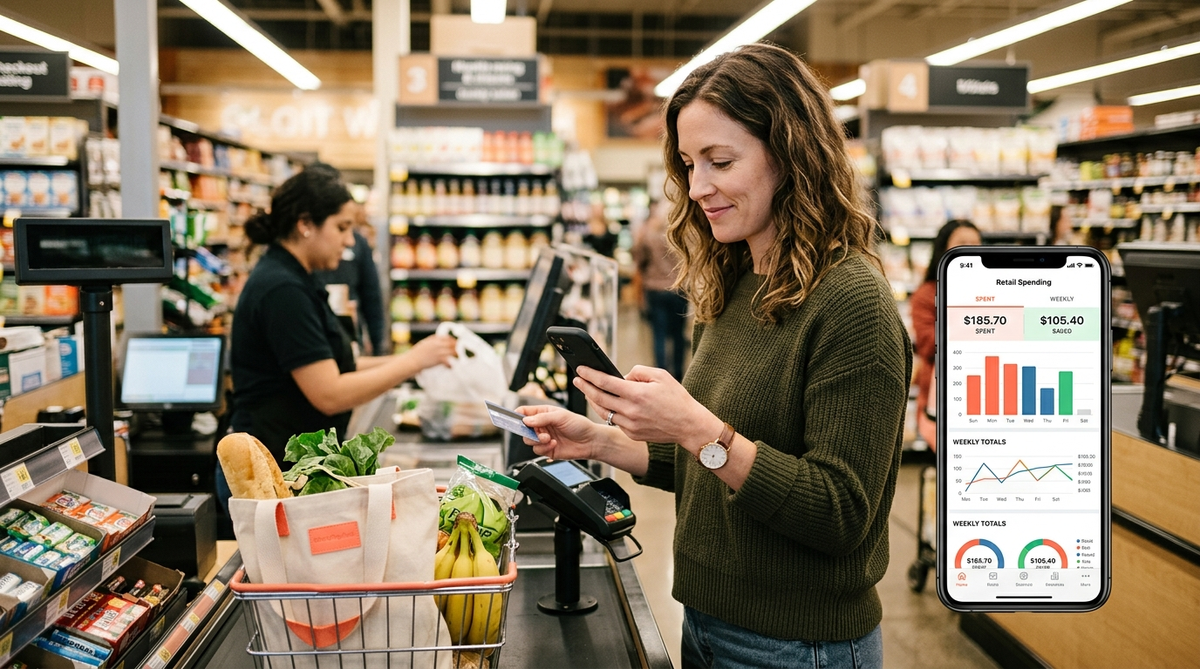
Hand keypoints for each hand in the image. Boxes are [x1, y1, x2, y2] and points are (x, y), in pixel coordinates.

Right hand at [405, 334, 456, 369]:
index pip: (448, 338)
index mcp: (434, 339)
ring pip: (453, 352)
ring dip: (455, 356)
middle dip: (456, 348)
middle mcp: (438, 344)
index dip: (453, 341)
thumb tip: (440, 340)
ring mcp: (439, 351)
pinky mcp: (438, 359)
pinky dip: (450, 364)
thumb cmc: (416, 353)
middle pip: (452, 344)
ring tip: (455, 360)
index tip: (455, 345)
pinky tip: (449, 367)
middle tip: (458, 354)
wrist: (412, 360)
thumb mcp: (424, 343)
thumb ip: (432, 341)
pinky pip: (448, 361)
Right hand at [516, 405, 602, 460]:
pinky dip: (544, 448)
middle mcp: (541, 425)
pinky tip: (554, 444)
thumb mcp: (561, 416)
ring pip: (528, 441)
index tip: (514, 419)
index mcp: (543, 413)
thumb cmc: (579, 425)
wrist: (590, 442)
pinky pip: (537, 450)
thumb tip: (526, 420)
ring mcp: (543, 438)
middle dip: (528, 432)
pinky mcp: (547, 449)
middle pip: (523, 429)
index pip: (524, 412)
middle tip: (537, 432)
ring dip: (537, 440)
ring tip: (549, 439)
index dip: (517, 415)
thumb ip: (542, 418)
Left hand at [573, 365, 721, 452]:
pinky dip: (609, 412)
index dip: (590, 374)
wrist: (688, 425)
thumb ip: (638, 372)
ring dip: (593, 401)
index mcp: (637, 394)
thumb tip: (622, 376)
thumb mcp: (660, 376)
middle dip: (585, 387)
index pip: (605, 382)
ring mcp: (630, 425)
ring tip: (588, 391)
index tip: (581, 369)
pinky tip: (606, 404)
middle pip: (599, 397)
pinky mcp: (632, 434)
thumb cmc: (676, 398)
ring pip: (604, 412)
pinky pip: (615, 421)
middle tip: (577, 379)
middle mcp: (630, 411)